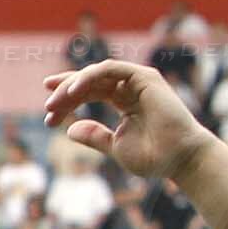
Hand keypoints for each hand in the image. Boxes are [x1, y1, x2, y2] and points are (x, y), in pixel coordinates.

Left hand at [41, 60, 218, 185]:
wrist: (180, 159)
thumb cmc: (153, 157)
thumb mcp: (115, 146)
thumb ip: (94, 136)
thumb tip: (70, 130)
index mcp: (124, 102)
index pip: (89, 93)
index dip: (66, 103)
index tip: (48, 119)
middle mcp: (130, 88)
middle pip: (89, 83)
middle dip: (64, 94)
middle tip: (47, 108)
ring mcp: (137, 81)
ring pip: (96, 74)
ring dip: (72, 86)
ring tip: (55, 103)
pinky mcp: (144, 77)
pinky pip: (110, 69)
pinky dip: (89, 76)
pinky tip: (73, 91)